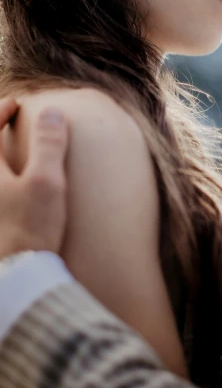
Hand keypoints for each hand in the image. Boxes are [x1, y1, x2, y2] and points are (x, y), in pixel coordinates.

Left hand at [0, 99, 68, 259]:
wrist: (15, 282)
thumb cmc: (29, 230)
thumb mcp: (47, 181)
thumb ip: (49, 143)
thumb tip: (51, 112)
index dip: (0, 112)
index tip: (16, 105)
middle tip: (6, 125)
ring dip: (0, 161)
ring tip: (10, 157)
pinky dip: (3, 185)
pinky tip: (13, 191)